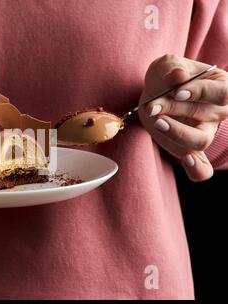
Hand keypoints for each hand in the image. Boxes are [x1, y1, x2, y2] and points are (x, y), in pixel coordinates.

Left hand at [138, 54, 227, 181]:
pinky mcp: (189, 149)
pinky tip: (187, 162)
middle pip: (205, 115)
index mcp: (220, 87)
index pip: (221, 92)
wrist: (154, 93)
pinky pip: (202, 169)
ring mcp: (204, 132)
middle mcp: (217, 112)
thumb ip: (171, 68)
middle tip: (153, 106)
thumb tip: (179, 76)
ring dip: (178, 133)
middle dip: (175, 109)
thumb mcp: (166, 65)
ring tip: (158, 122)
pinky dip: (197, 170)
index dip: (200, 92)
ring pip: (201, 140)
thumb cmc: (165, 76)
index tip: (176, 91)